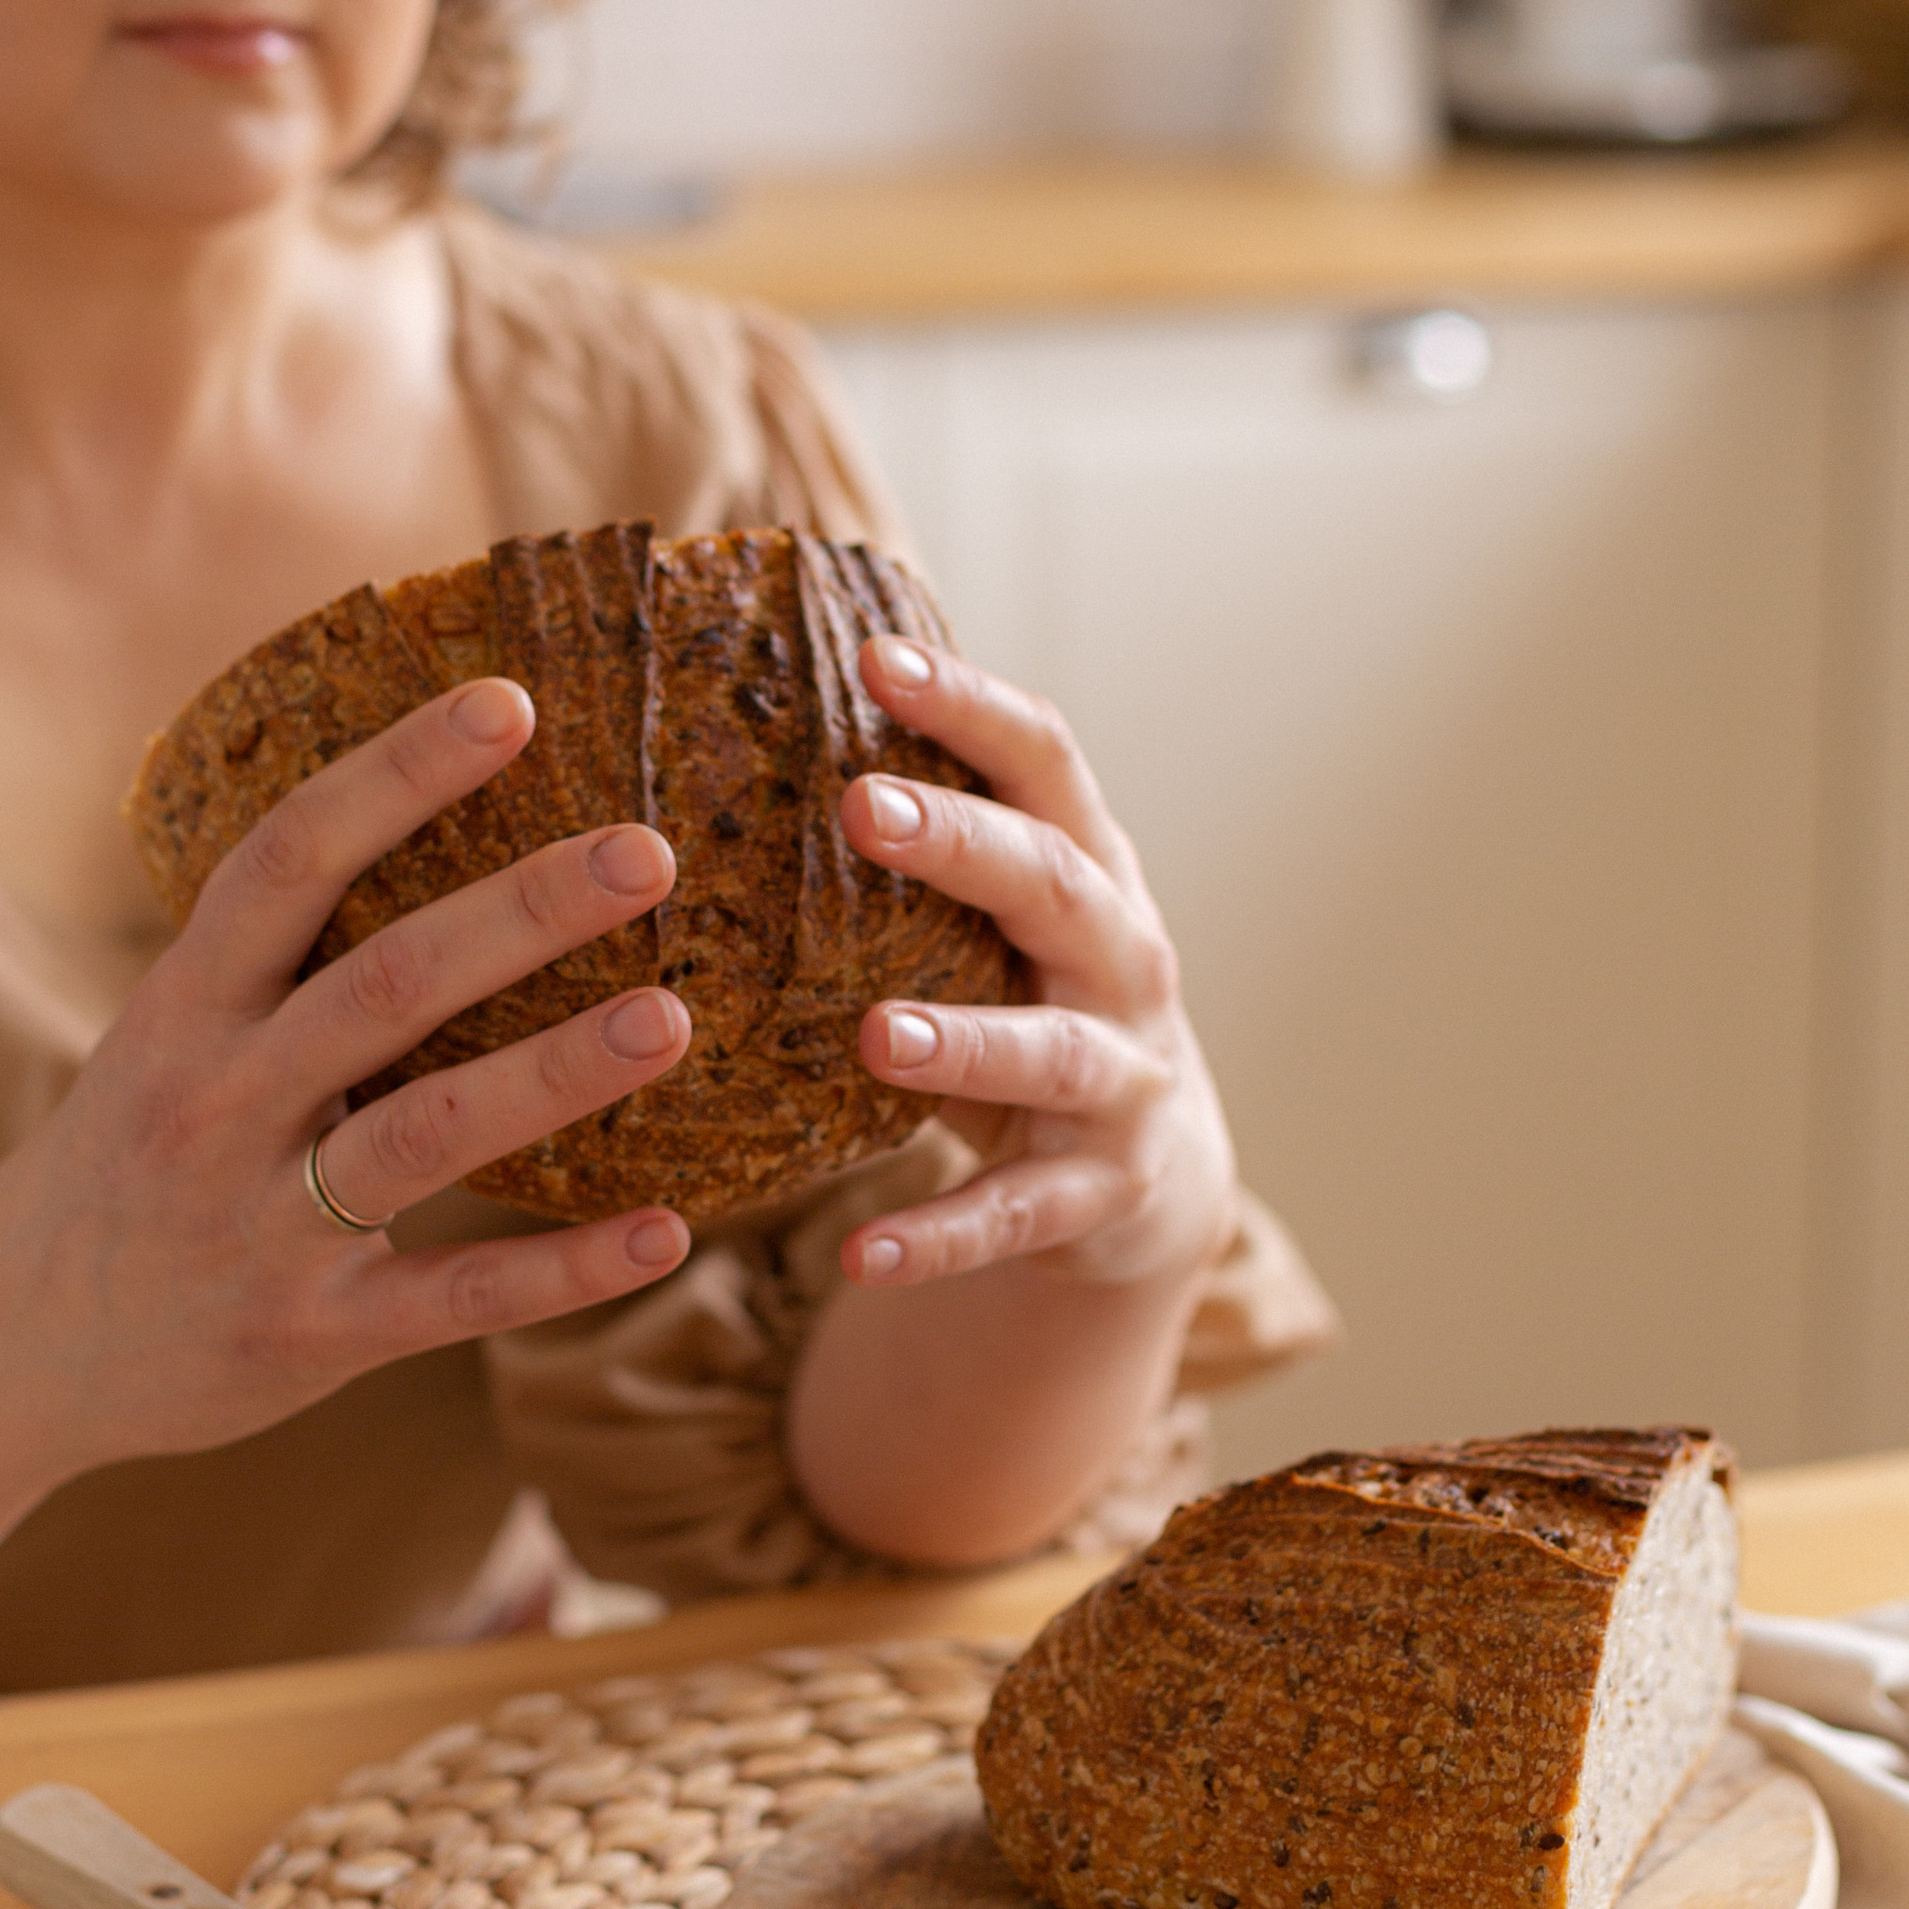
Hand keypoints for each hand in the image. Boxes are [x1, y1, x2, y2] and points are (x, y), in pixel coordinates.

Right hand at [0, 674, 692, 1468]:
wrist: (7, 1345)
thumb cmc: (130, 1158)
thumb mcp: (168, 1035)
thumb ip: (277, 956)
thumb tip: (432, 817)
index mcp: (187, 1004)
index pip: (293, 858)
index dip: (398, 774)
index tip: (510, 703)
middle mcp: (220, 1099)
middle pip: (384, 983)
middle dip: (521, 912)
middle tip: (646, 851)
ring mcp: (264, 1221)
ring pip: (427, 1131)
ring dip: (555, 1073)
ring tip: (670, 1019)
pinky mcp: (312, 1332)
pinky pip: (455, 1296)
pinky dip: (564, 1272)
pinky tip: (667, 1233)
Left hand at [834, 635, 1234, 1298]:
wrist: (1150, 1174)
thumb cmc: (1030, 1001)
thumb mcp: (996, 917)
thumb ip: (923, 838)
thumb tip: (757, 700)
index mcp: (1087, 869)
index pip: (1045, 762)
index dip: (971, 706)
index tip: (876, 654)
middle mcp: (1122, 963)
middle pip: (1056, 887)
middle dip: (966, 847)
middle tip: (864, 806)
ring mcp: (1121, 1083)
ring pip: (1051, 1056)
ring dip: (967, 1043)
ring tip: (878, 1037)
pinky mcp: (1099, 1195)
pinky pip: (1015, 1217)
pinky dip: (942, 1237)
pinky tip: (862, 1253)